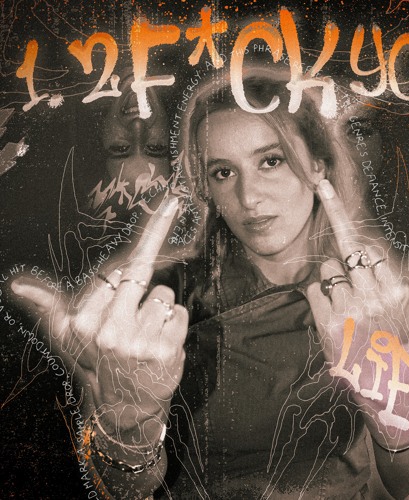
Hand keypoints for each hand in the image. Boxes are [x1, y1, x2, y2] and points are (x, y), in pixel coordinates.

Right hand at [11, 195, 188, 431]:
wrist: (122, 405)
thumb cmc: (95, 360)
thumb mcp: (65, 335)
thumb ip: (46, 304)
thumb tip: (16, 284)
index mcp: (82, 320)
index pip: (118, 267)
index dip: (150, 232)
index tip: (171, 203)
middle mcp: (109, 331)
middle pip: (143, 277)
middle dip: (139, 291)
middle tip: (130, 316)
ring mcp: (139, 343)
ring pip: (165, 295)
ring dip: (157, 311)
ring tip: (142, 335)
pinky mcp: (166, 352)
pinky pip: (180, 314)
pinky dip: (174, 324)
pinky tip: (158, 344)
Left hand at [306, 179, 408, 443]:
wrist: (390, 394)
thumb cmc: (406, 349)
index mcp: (398, 289)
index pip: (367, 242)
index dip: (341, 211)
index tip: (323, 184)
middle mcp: (372, 297)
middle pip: (346, 249)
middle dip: (342, 240)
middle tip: (337, 226)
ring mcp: (347, 312)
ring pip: (328, 269)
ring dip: (335, 277)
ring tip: (350, 299)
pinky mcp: (326, 327)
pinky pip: (312, 291)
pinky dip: (319, 295)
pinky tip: (335, 311)